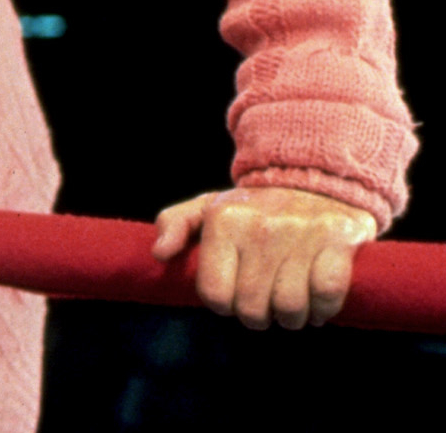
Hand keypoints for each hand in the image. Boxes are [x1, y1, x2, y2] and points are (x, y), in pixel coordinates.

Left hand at [152, 186, 377, 328]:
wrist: (313, 180)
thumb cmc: (254, 207)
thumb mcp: (207, 207)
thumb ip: (175, 224)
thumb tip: (160, 252)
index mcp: (224, 220)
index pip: (215, 294)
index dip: (225, 305)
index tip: (234, 297)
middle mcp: (260, 226)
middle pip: (253, 308)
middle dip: (259, 316)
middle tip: (265, 304)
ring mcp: (301, 232)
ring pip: (290, 307)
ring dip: (292, 318)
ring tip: (290, 305)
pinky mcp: (338, 238)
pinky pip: (326, 294)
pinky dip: (323, 308)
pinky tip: (317, 302)